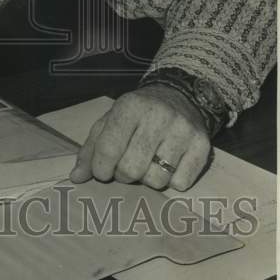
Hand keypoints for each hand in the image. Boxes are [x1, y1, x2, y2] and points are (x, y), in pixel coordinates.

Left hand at [69, 83, 210, 190]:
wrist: (180, 96)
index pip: (109, 148)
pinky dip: (171, 181)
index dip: (100, 168)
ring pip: (157, 180)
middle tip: (126, 166)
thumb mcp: (110, 121)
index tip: (101, 171)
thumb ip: (91, 149)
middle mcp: (158, 115)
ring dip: (147, 179)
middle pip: (132, 169)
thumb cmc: (137, 114)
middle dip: (123, 175)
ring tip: (148, 164)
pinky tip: (169, 165)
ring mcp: (183, 130)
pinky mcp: (203, 145)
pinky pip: (181, 183)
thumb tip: (76, 178)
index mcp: (130, 106)